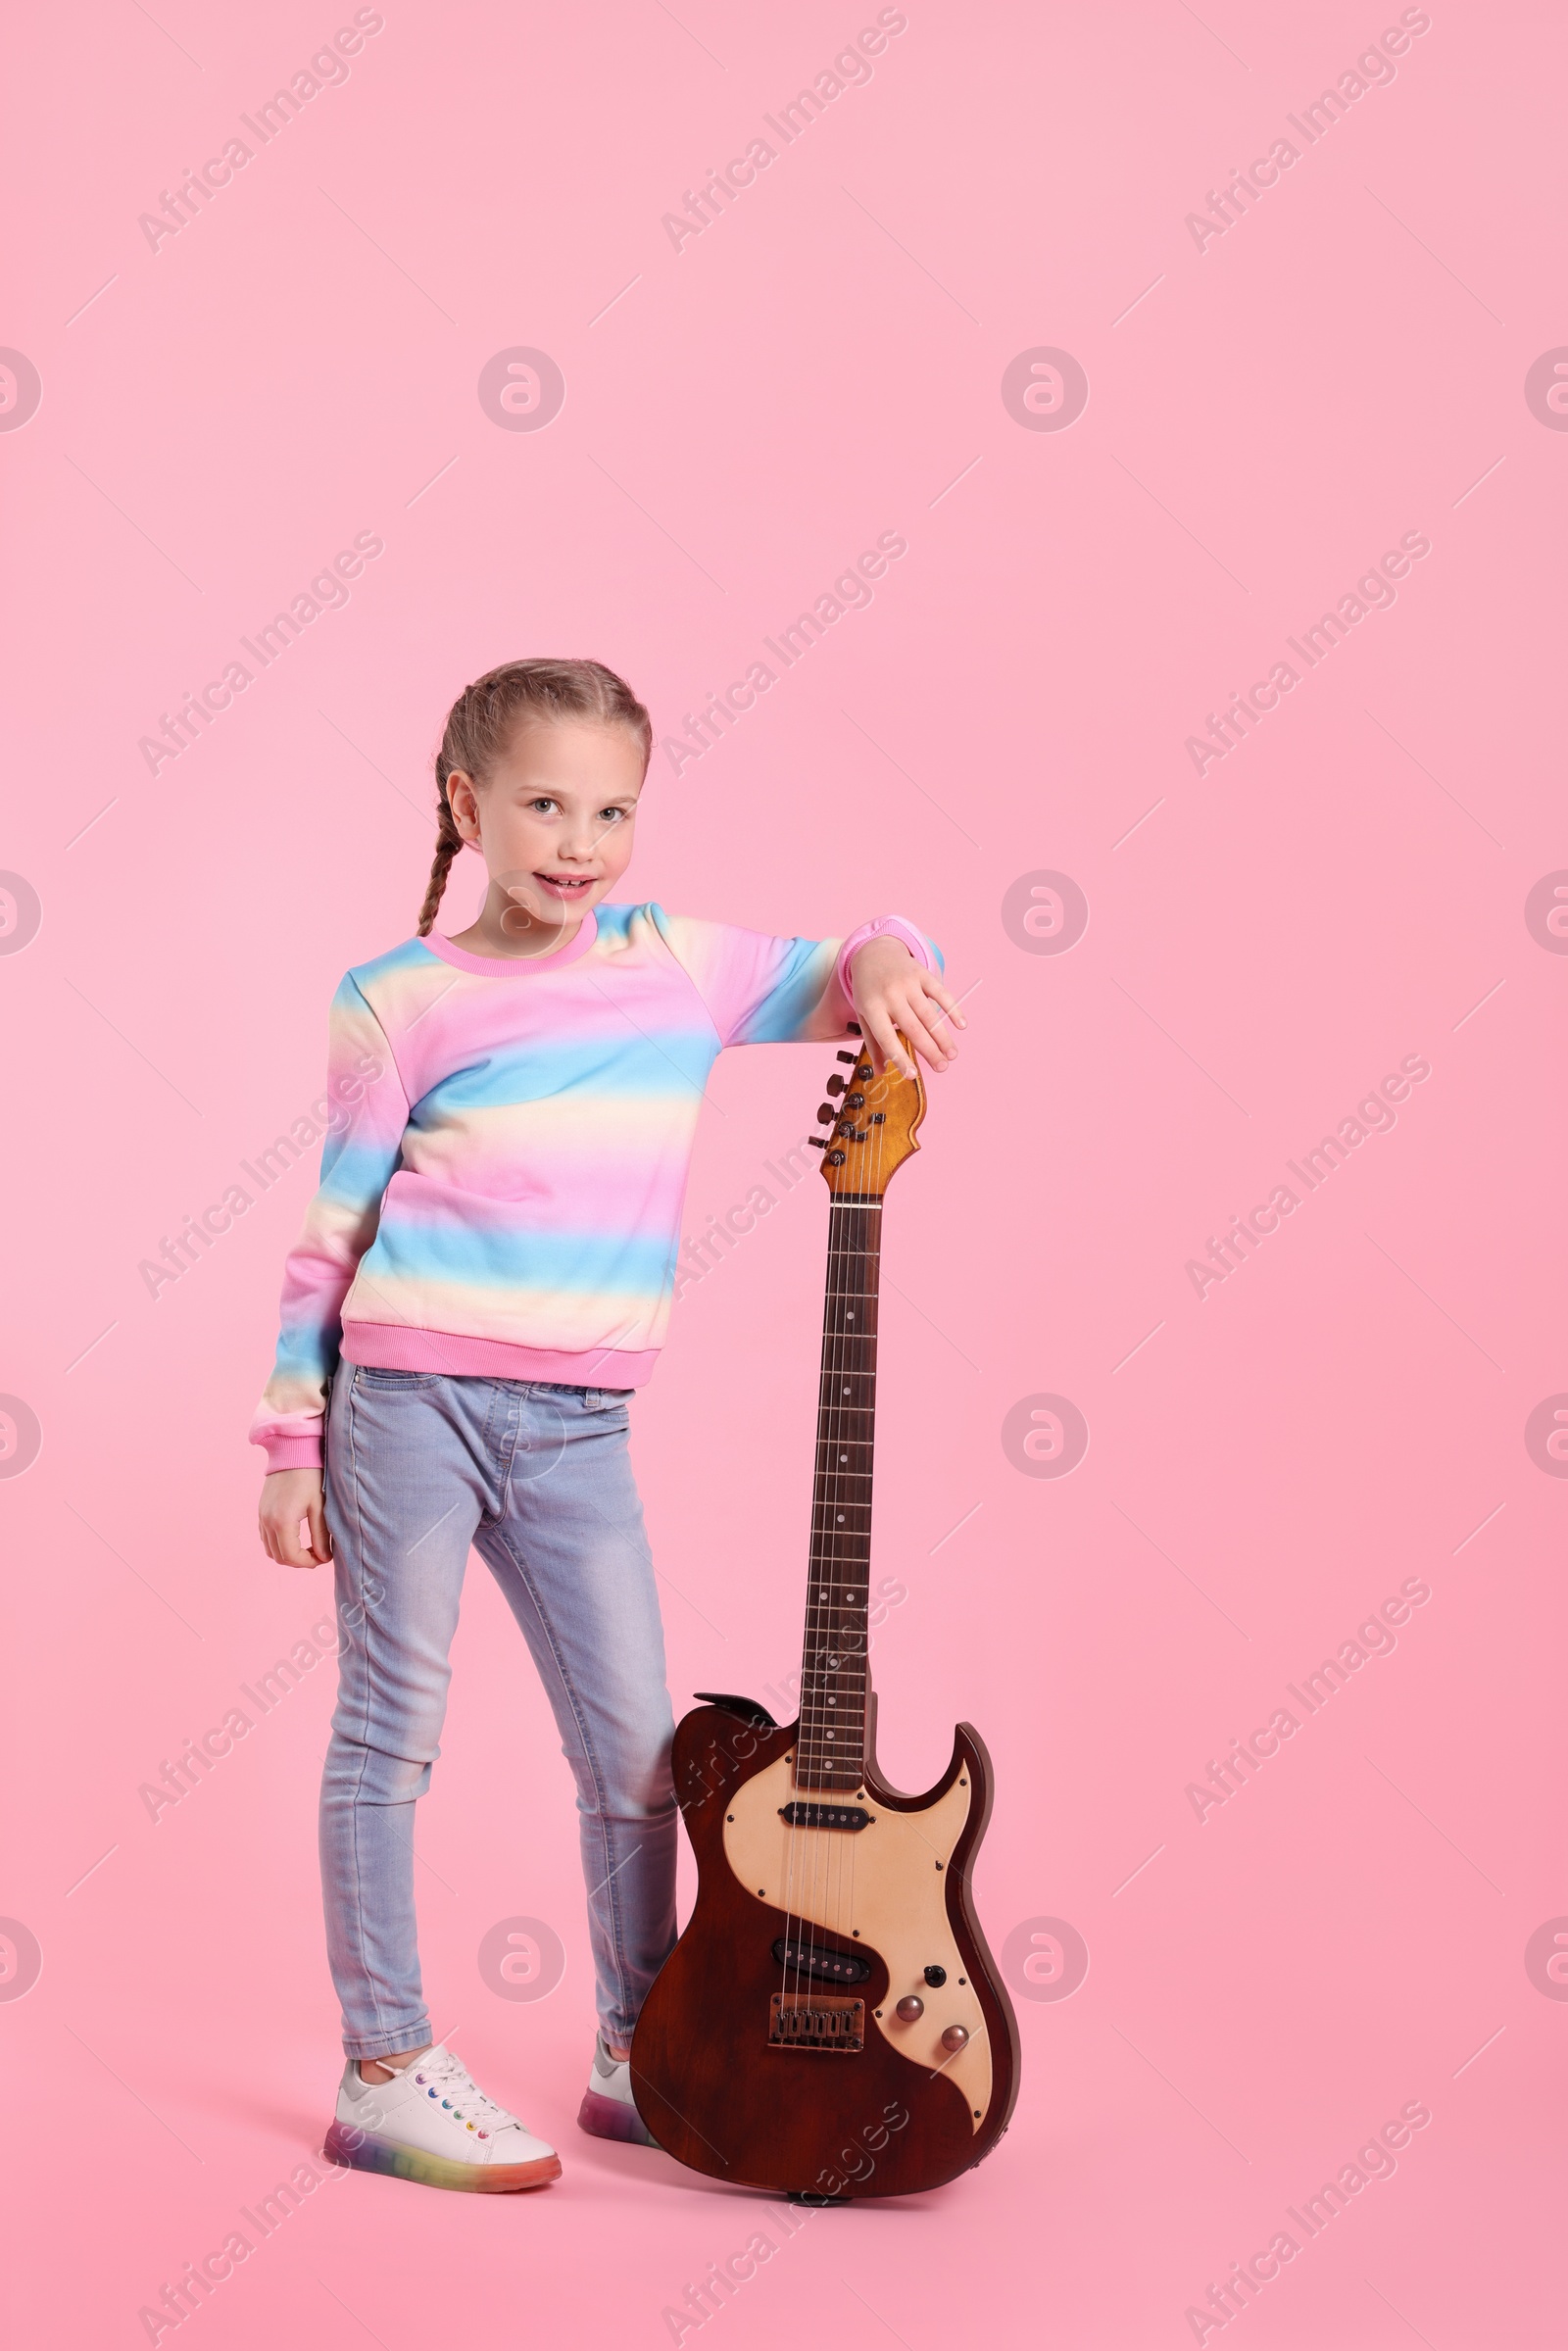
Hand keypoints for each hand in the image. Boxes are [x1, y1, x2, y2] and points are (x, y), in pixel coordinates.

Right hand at [259, 1468, 332, 1568]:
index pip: (291, 1556)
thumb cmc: (310, 1476)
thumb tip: (324, 1558)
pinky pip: (265, 1537)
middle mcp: (267, 1521)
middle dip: (299, 1561)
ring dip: (288, 1554)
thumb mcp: (320, 1506)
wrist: (293, 1451)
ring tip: (308, 1547)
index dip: (308, 1563)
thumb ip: (321, 1535)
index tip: (323, 1559)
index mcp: (282, 1521)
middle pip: (279, 1557)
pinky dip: (278, 1544)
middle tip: (318, 1555)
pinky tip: (296, 1537)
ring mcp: (262, 1516)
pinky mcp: (261, 1511)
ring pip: (270, 1549)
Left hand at [847, 939, 964, 1080]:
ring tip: (952, 1054)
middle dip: (930, 1050)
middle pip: (913, 1028)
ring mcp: (907, 983)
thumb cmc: (869, 989)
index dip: (899, 1058)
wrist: (873, 952)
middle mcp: (890, 995)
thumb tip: (880, 1072)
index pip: (886, 1038)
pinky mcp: (922, 974)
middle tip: (942, 1067)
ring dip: (943, 1037)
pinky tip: (962, 1025)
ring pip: (929, 1015)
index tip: (912, 1075)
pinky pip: (941, 993)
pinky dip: (953, 1009)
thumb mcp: (864, 1014)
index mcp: (872, 1007)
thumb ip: (873, 1042)